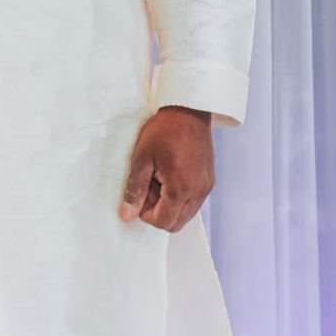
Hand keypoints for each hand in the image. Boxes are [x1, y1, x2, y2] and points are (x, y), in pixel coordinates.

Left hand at [119, 106, 214, 232]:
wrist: (188, 112)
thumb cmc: (163, 131)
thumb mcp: (141, 159)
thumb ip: (134, 190)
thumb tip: (127, 215)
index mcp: (181, 188)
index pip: (164, 222)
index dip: (145, 214)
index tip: (139, 195)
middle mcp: (199, 192)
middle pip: (176, 223)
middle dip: (157, 212)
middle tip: (147, 187)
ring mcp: (206, 188)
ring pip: (185, 215)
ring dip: (168, 206)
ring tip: (157, 180)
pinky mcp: (208, 182)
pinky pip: (193, 203)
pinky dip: (178, 198)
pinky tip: (168, 177)